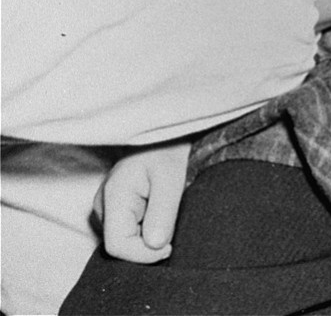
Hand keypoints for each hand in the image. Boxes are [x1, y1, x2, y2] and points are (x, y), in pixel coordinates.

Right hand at [94, 141, 189, 263]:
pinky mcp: (113, 208)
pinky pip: (125, 230)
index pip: (117, 245)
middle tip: (169, 226)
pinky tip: (156, 214)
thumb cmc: (168, 151)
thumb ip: (162, 213)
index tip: (169, 246)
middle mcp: (101, 204)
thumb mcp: (171, 179)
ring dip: (145, 237)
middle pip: (119, 245)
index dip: (143, 254)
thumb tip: (155, 246)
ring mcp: (105, 207)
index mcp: (113, 196)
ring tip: (163, 214)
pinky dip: (143, 230)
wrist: (165, 134)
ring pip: (123, 239)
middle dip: (145, 245)